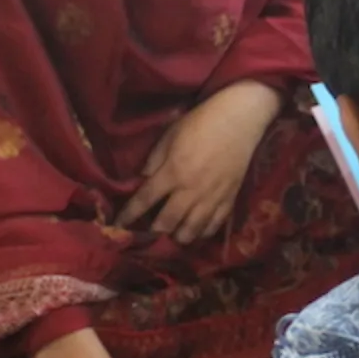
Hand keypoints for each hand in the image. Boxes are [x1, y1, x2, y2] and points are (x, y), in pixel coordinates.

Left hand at [117, 81, 281, 246]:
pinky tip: (195, 232)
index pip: (144, 200)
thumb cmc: (201, 122)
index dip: (129, 215)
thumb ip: (154, 160)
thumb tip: (143, 181)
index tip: (118, 225)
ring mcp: (212, 198)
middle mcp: (190, 191)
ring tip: (171, 237)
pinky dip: (202, 233)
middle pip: (167, 223)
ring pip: (191, 231)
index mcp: (173, 172)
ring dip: (177, 238)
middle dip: (153, 233)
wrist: (240, 120)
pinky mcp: (229, 200)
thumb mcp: (170, 135)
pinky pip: (214, 226)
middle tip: (146, 236)